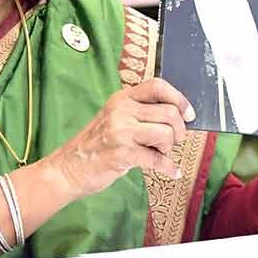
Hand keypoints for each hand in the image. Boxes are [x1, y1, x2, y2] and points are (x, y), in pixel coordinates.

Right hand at [45, 78, 194, 199]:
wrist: (69, 167)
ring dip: (170, 148)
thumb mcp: (115, 118)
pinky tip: (171, 171)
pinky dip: (169, 167)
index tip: (188, 114)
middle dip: (179, 130)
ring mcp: (121, 131)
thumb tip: (177, 116)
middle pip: (169, 112)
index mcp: (121, 98)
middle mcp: (121, 111)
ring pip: (166, 134)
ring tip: (161, 154)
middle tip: (174, 142)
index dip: (179, 98)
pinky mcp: (122, 154)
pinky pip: (157, 159)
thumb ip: (140, 113)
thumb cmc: (96, 145)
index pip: (157, 86)